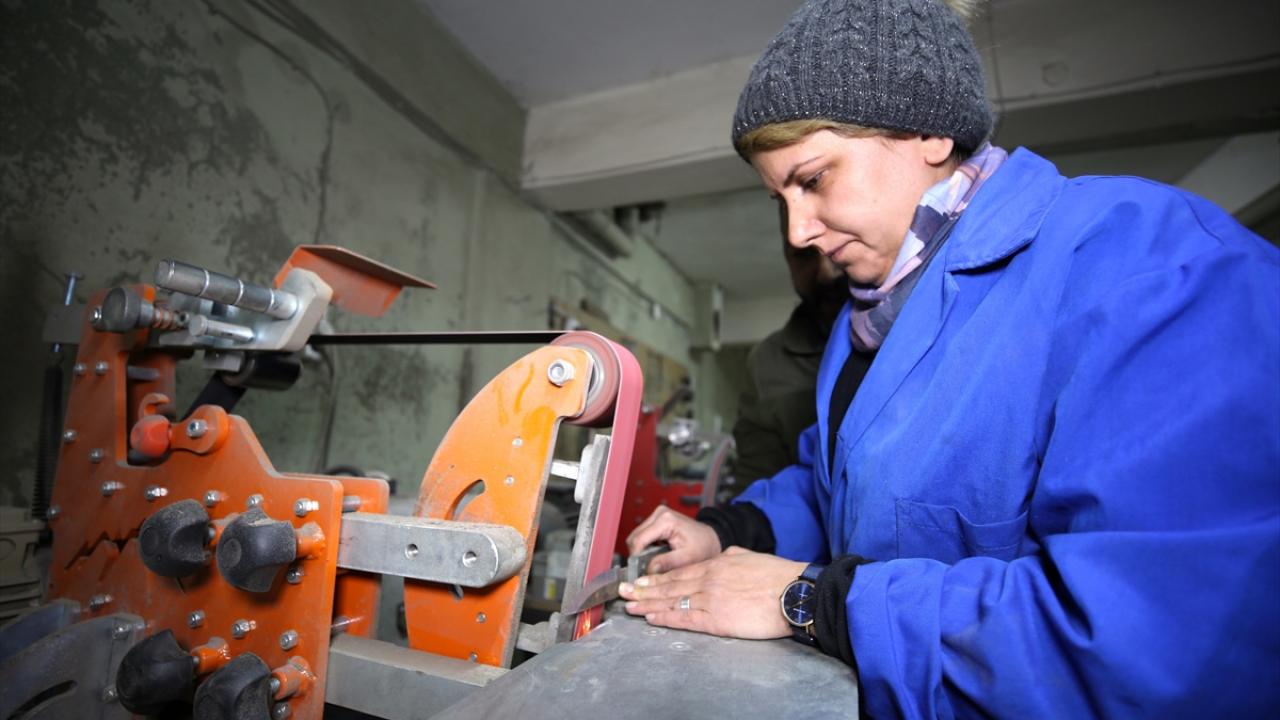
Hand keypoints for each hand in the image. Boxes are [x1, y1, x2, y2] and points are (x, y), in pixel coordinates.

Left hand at [618, 547, 806, 639]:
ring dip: (648, 604)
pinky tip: (652, 618)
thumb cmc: (777, 576)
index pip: (679, 572)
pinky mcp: (718, 619)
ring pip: (672, 601)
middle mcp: (709, 580)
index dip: (656, 577)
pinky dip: (666, 618)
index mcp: (716, 564)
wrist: (794, 593)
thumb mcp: (748, 557)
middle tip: (623, 591)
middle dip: (643, 589)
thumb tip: (723, 559)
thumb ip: (730, 558)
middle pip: (669, 585)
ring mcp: (711, 599)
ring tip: (630, 605)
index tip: (640, 580)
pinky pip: (686, 619)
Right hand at [626, 506, 720, 573]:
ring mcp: (657, 516)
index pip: (639, 540)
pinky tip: (656, 556)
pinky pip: (642, 537)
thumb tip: (647, 571)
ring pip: (636, 538)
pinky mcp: (656, 521)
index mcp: (665, 520)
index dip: (636, 558)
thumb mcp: (686, 558)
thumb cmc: (703, 546)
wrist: (711, 539)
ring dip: (641, 552)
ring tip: (653, 564)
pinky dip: (645, 548)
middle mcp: (659, 514)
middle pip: (634, 538)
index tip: (638, 573)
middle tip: (646, 571)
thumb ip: (666, 563)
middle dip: (638, 556)